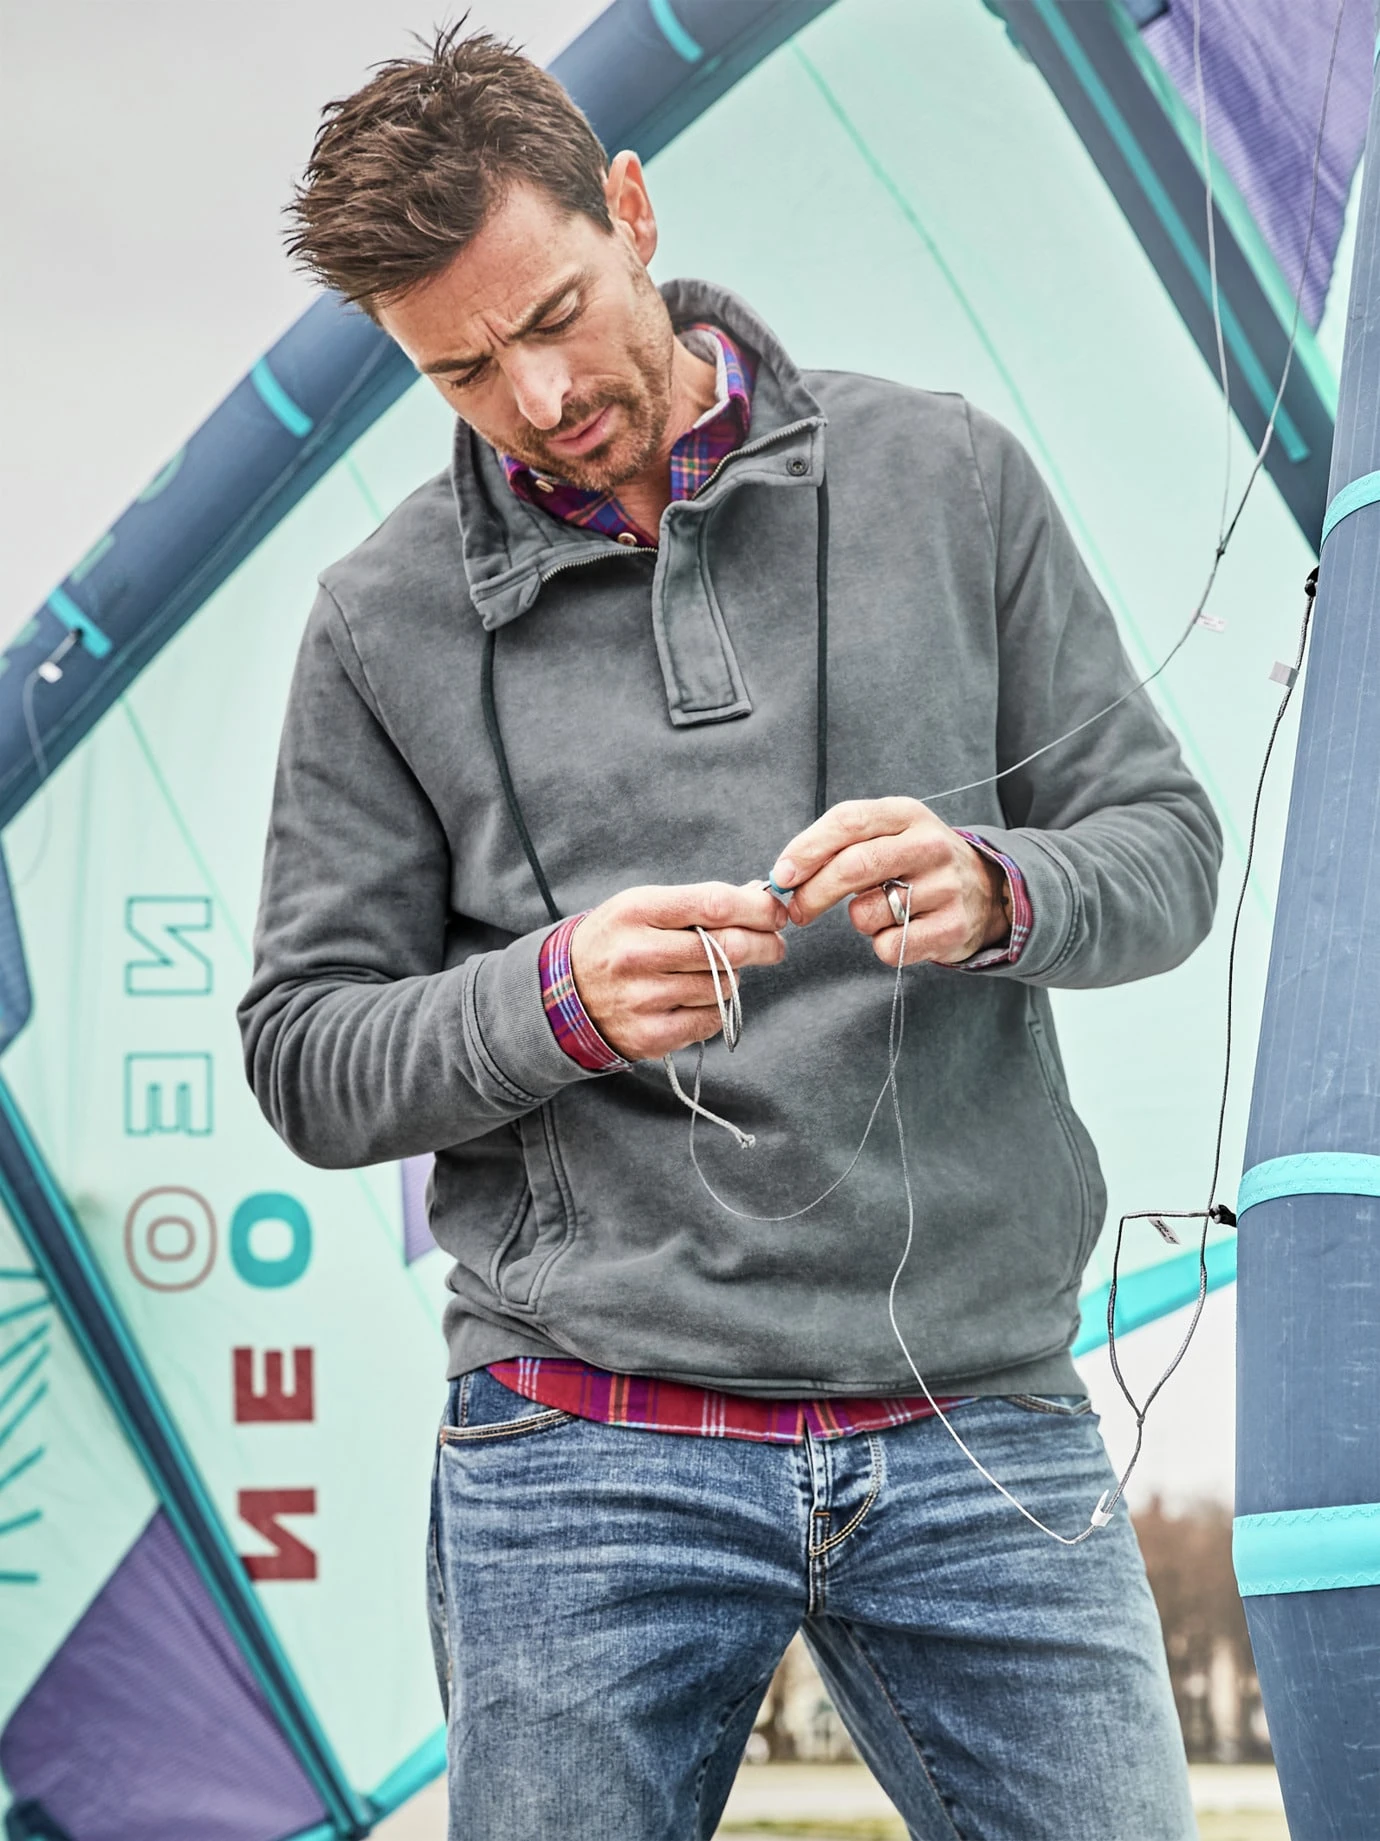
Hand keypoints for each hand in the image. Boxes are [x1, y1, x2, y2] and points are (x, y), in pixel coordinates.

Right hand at [569, 882, 787, 1060]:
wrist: (565, 994)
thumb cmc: (617, 942)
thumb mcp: (643, 907)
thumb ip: (697, 902)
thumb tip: (758, 900)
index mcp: (636, 911)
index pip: (714, 905)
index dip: (757, 909)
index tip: (775, 913)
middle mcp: (637, 954)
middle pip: (728, 947)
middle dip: (765, 944)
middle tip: (775, 944)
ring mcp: (643, 998)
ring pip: (723, 984)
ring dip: (734, 976)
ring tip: (718, 970)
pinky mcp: (651, 1035)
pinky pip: (711, 1018)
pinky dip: (716, 1006)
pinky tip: (700, 996)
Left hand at [770, 798, 1008, 966]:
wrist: (986, 890)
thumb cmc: (915, 862)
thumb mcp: (888, 834)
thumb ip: (840, 845)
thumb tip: (786, 875)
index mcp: (907, 814)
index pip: (849, 821)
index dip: (808, 848)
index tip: (782, 874)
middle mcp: (930, 845)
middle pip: (853, 866)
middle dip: (813, 893)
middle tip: (797, 910)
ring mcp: (946, 887)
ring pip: (867, 913)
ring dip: (858, 920)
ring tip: (878, 911)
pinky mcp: (953, 927)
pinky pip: (891, 946)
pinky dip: (882, 945)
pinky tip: (900, 931)